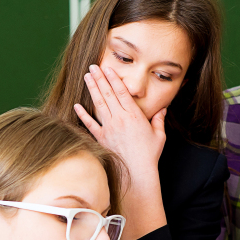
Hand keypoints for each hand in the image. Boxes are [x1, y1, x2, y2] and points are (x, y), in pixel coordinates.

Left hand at [74, 64, 165, 183]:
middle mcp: (120, 119)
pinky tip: (77, 105)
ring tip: (86, 77)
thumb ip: (159, 119)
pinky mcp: (102, 138)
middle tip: (93, 67)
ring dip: (92, 89)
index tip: (108, 68)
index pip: (122, 92)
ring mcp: (109, 128)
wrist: (137, 172)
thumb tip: (163, 109)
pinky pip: (90, 124)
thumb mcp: (159, 135)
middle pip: (108, 94)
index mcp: (134, 115)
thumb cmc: (149, 154)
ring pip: (99, 105)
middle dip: (100, 78)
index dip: (114, 79)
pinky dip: (83, 115)